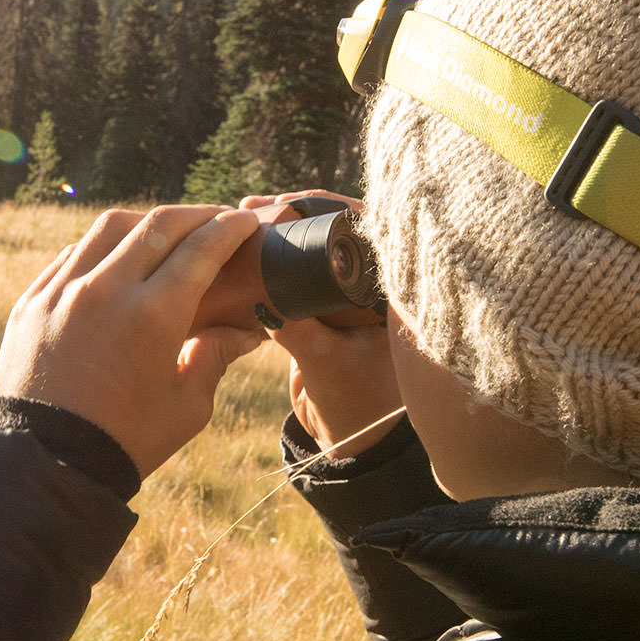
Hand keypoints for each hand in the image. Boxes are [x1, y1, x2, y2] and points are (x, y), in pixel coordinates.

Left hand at [0, 205, 265, 479]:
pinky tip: (118, 260)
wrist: (45, 465)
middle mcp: (105, 289)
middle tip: (217, 219)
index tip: (247, 222)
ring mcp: (61, 291)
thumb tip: (248, 330)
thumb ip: (217, 357)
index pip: (201, 249)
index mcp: (153, 315)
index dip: (230, 229)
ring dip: (147, 223)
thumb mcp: (187, 406)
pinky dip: (103, 248)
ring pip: (110, 228)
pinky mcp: (32, 301)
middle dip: (196, 216)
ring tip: (168, 233)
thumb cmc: (126, 442)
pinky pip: (72, 254)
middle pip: (159, 225)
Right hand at [238, 191, 402, 456]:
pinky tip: (247, 244)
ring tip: (245, 213)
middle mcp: (379, 284)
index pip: (370, 228)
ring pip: (319, 246)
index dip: (330, 207)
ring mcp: (353, 293)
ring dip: (283, 231)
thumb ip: (296, 327)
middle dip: (298, 211)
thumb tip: (262, 292)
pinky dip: (278, 258)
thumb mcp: (322, 362)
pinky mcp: (329, 306)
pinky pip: (304, 271)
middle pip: (340, 228)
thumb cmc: (355, 404)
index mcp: (394, 291)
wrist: (351, 439)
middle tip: (257, 205)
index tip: (288, 201)